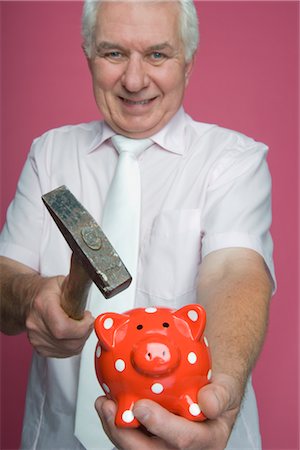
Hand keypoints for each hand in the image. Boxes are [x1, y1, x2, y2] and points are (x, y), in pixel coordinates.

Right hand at [26, 275, 93, 356]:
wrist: (27, 300)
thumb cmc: (44, 292)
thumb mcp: (60, 282)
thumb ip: (75, 285)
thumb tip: (88, 282)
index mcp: (42, 306)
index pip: (63, 328)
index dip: (81, 327)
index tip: (87, 318)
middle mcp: (36, 325)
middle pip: (68, 342)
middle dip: (85, 333)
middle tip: (86, 321)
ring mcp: (36, 338)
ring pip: (68, 350)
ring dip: (80, 339)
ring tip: (80, 326)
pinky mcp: (39, 348)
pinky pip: (64, 354)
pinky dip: (73, 346)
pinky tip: (72, 334)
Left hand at [95, 373, 241, 449]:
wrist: (210, 393)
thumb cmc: (217, 393)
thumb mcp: (228, 389)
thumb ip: (220, 394)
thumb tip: (208, 403)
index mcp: (208, 441)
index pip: (185, 439)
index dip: (161, 425)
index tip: (141, 406)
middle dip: (125, 433)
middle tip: (110, 407)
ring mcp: (165, 449)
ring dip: (115, 429)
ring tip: (104, 405)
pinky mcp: (150, 444)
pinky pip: (130, 442)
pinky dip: (115, 425)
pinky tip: (108, 406)